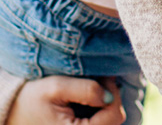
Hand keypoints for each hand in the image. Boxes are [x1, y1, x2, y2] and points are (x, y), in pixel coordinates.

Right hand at [7, 76, 124, 124]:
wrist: (11, 113)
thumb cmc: (31, 100)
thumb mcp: (57, 87)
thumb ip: (86, 90)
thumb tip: (110, 96)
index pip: (114, 116)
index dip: (114, 93)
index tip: (105, 77)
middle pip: (114, 120)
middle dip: (111, 98)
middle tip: (101, 81)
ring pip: (109, 122)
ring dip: (106, 105)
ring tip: (95, 90)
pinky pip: (99, 124)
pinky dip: (99, 112)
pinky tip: (91, 101)